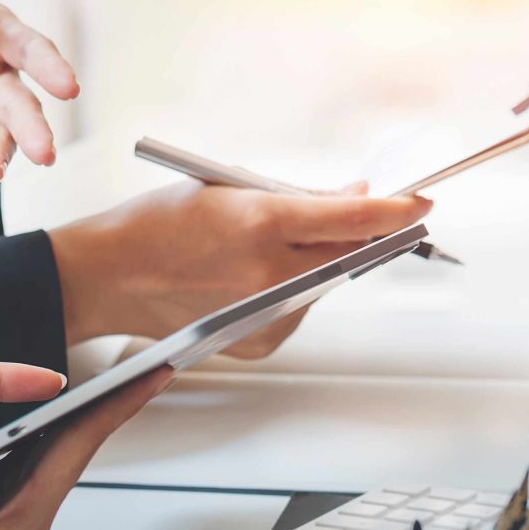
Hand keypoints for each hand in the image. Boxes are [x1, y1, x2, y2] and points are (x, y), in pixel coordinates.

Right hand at [0, 369, 169, 529]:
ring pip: (32, 474)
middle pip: (63, 462)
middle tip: (126, 378)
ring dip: (52, 435)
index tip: (147, 378)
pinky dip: (12, 455)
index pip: (75, 454)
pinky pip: (1, 486)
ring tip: (82, 395)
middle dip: (92, 418)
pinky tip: (11, 435)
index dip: (111, 409)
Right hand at [47, 181, 431, 352]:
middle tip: (377, 217)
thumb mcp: (228, 188)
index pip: (355, 220)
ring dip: (322, 260)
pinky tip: (257, 275)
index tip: (421, 201)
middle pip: (350, 255)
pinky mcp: (261, 340)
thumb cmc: (157, 224)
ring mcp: (266, 314)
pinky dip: (294, 288)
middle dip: (366, 235)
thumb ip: (298, 195)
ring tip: (275, 243)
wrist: (107, 276)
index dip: (398, 210)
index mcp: (261, 223)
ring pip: (326, 282)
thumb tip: (355, 197)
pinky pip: (300, 309)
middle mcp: (269, 274)